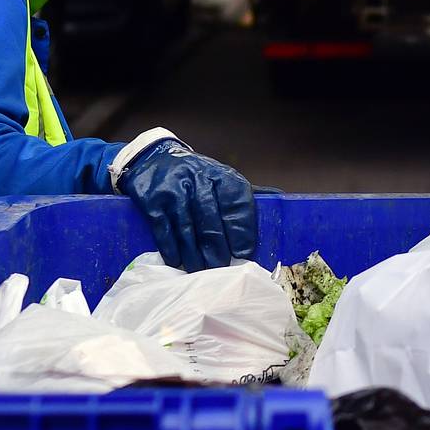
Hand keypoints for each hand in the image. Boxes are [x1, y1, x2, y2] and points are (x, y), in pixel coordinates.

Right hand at [118, 139, 256, 271]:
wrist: (154, 158)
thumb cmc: (194, 174)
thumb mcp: (218, 175)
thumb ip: (239, 194)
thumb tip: (277, 198)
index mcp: (219, 175)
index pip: (235, 203)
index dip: (241, 230)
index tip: (244, 252)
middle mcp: (196, 181)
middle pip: (210, 220)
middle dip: (217, 249)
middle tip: (222, 268)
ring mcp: (173, 191)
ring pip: (186, 229)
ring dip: (194, 255)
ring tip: (201, 271)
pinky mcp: (152, 202)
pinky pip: (163, 230)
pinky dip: (171, 249)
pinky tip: (177, 261)